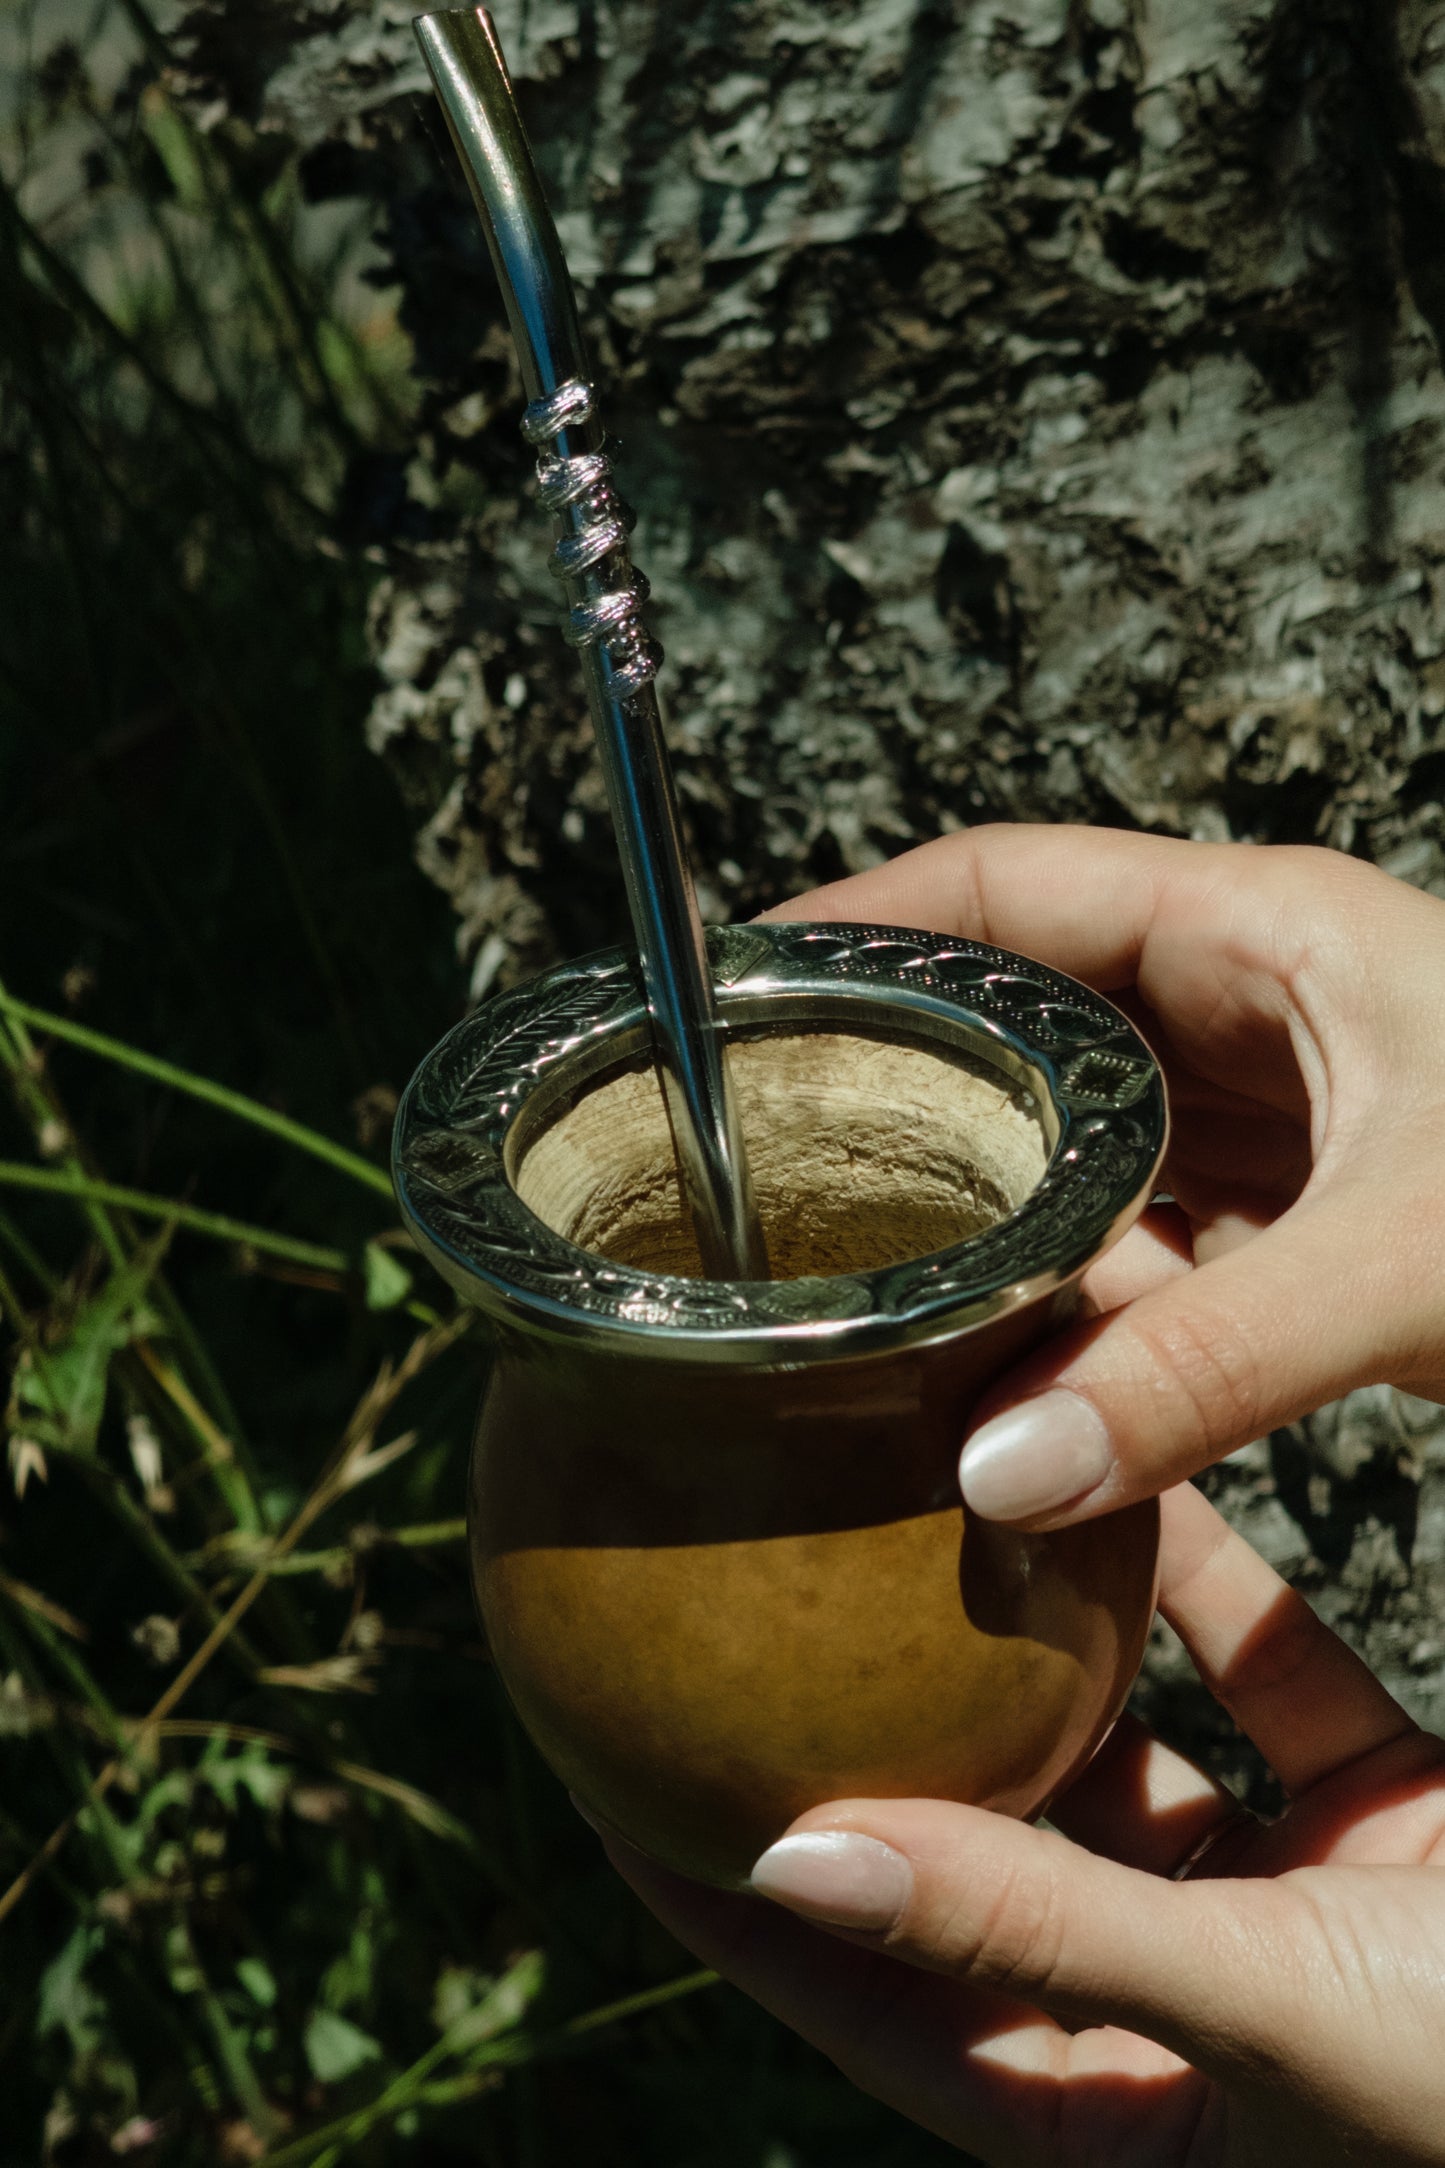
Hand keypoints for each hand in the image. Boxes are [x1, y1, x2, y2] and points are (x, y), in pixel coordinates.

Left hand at [596, 1482, 1444, 2166]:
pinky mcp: (1383, 1818)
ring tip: (928, 1478)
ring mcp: (1276, 1902)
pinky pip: (1266, 1677)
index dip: (718, 1877)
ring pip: (1119, 1728)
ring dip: (1045, 1615)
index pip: (851, 1979)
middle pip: (965, 1831)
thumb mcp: (1260, 2022)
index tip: (611, 1745)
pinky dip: (1210, 1579)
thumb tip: (794, 1849)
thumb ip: (1037, 1932)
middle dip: (873, 1710)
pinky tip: (1137, 1461)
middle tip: (751, 1576)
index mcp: (1102, 2095)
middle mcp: (1168, 1994)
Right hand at [767, 825, 1444, 1528]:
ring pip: (1070, 1145)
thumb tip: (1004, 1466)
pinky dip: (1072, 1301)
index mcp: (1259, 934)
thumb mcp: (1405, 1256)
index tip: (735, 997)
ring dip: (986, 1220)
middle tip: (773, 1170)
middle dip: (900, 1095)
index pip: (1002, 888)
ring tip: (864, 1285)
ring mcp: (1271, 1113)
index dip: (856, 928)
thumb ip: (1211, 1366)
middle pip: (1012, 1024)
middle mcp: (1247, 1010)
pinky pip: (1139, 1241)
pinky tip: (1009, 1367)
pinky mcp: (1297, 1214)